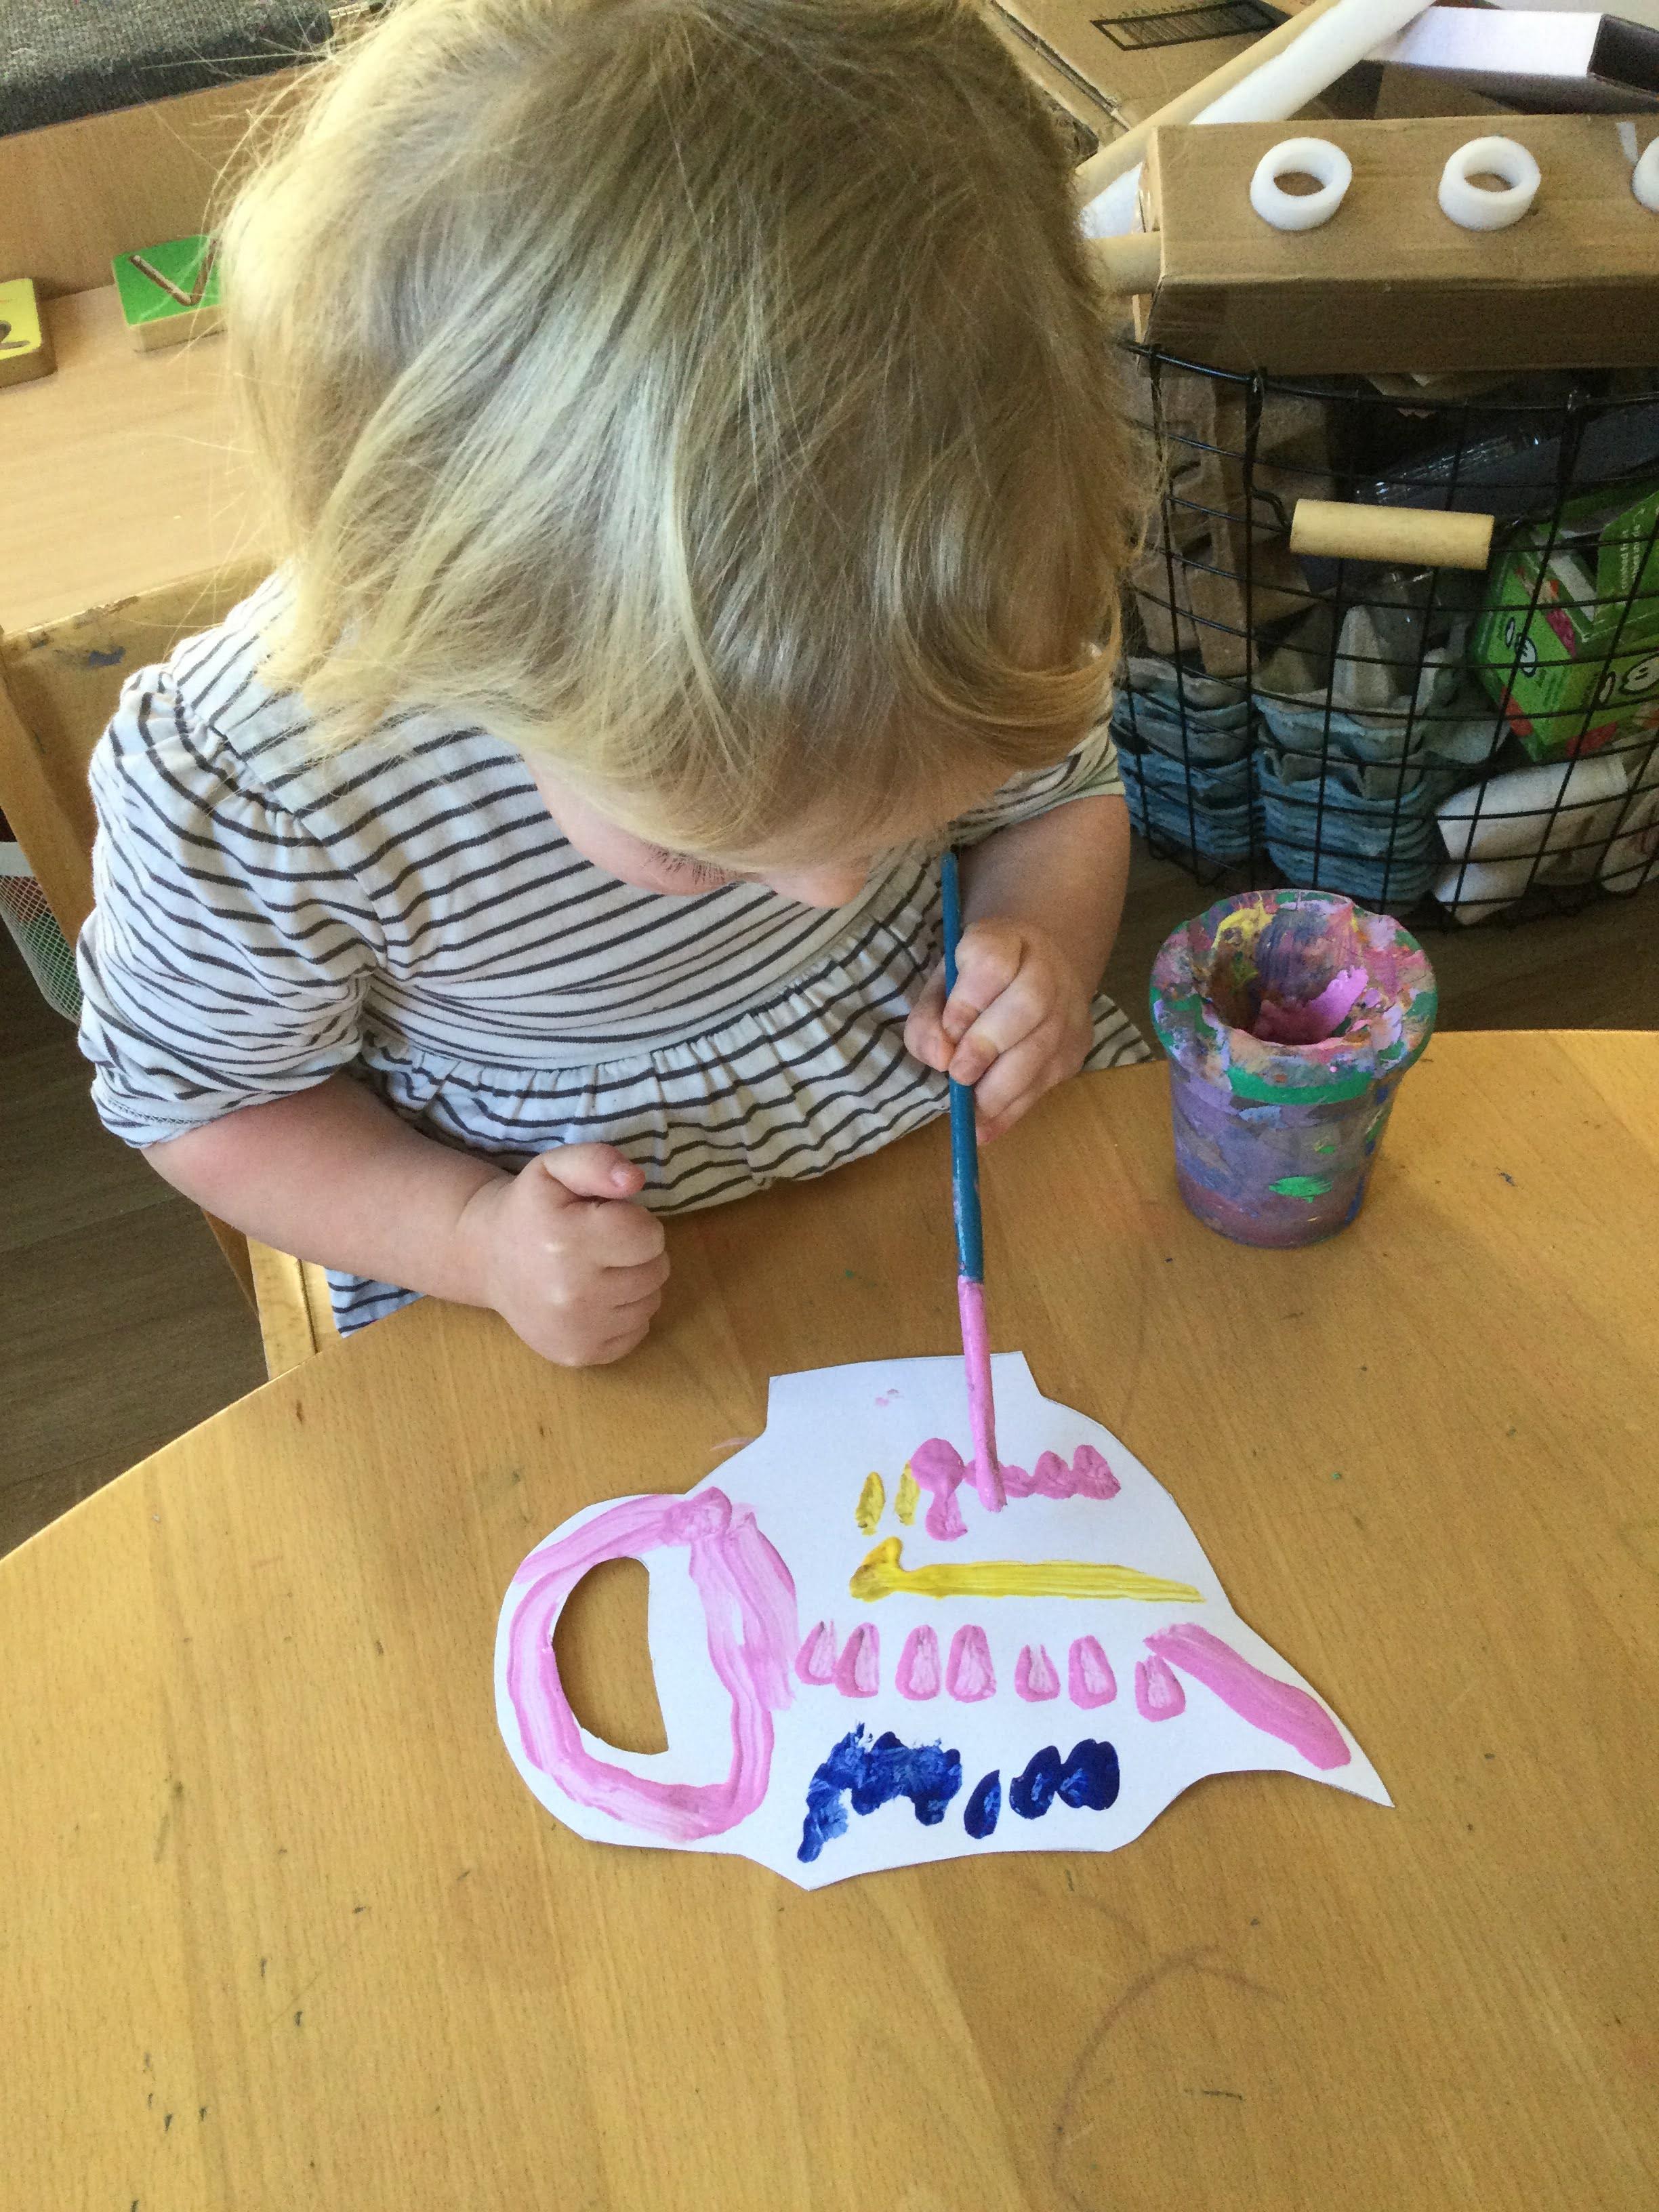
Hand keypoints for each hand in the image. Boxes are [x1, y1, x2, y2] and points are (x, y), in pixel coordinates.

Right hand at [455, 1143, 668, 1365]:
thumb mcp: (556, 1168)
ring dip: (634, 1283)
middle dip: (637, 1252)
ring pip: (651, 1302)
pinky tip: (594, 1298)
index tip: (605, 1220)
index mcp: (567, 1242)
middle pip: (656, 1270)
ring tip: (597, 1270)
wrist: (488, 1259)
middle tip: (601, 1245)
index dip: (634, 1222)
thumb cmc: (531, 1209)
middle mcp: (572, 1293)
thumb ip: (597, 1161)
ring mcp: (576, 1331)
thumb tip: (634, 1180)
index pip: (651, 1235)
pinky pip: (638, 1331)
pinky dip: (624, 1314)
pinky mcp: (581, 1355)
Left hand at [905, 917, 1094, 1141]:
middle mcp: (1047, 971)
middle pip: (1027, 1005)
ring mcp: (1069, 1011)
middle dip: (988, 1047)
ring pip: (1043, 1049)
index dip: (967, 1000)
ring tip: (970, 1111)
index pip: (992, 962)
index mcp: (1006, 940)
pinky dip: (1011, 1111)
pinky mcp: (1076, 1049)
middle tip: (959, 1075)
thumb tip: (938, 1057)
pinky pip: (1047, 1084)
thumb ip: (929, 1017)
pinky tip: (985, 1127)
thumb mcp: (944, 985)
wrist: (1041, 967)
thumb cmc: (980, 980)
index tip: (948, 1030)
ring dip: (1001, 1089)